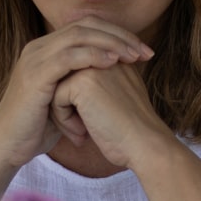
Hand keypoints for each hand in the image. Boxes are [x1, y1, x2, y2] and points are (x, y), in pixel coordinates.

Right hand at [0, 17, 152, 167]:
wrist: (8, 147)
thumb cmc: (38, 127)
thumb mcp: (65, 98)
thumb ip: (83, 81)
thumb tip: (115, 76)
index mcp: (46, 48)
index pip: (87, 27)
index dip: (117, 34)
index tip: (143, 51)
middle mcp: (39, 47)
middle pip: (86, 25)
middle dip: (120, 36)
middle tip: (145, 52)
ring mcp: (34, 58)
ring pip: (79, 36)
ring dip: (111, 44)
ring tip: (134, 57)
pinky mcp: (34, 75)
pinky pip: (68, 56)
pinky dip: (93, 56)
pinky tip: (113, 63)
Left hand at [50, 60, 173, 168]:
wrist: (145, 145)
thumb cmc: (131, 131)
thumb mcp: (119, 99)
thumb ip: (101, 85)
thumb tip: (71, 90)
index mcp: (116, 57)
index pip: (78, 73)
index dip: (80, 102)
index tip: (97, 122)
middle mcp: (105, 55)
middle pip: (65, 76)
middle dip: (67, 105)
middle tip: (82, 130)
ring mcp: (94, 66)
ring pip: (57, 85)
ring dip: (63, 114)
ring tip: (81, 131)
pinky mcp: (82, 82)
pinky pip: (56, 97)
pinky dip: (64, 120)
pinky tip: (82, 132)